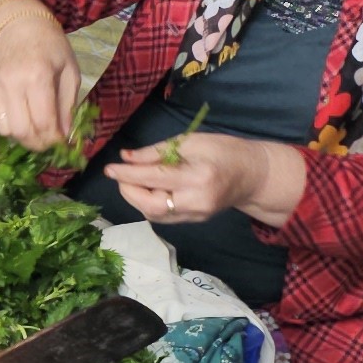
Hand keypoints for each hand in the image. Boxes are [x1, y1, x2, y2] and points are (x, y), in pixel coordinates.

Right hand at [0, 0, 85, 152]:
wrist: (20, 27)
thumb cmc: (52, 48)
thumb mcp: (70, 72)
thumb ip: (68, 105)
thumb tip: (66, 136)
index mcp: (38, 76)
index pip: (43, 122)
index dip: (54, 139)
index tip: (62, 143)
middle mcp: (13, 83)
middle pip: (22, 131)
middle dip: (38, 143)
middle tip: (49, 142)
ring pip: (6, 130)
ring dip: (23, 137)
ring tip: (36, 130)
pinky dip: (12, 125)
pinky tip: (23, 115)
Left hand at [101, 131, 267, 228]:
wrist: (253, 174)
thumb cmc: (224, 151)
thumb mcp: (191, 141)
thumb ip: (157, 151)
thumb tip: (126, 158)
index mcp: (198, 176)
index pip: (154, 178)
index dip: (128, 174)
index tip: (110, 169)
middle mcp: (197, 201)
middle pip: (151, 206)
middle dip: (129, 192)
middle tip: (121, 176)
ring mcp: (197, 215)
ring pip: (155, 214)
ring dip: (136, 198)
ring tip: (133, 181)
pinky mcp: (195, 221)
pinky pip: (164, 217)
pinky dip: (149, 204)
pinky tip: (147, 190)